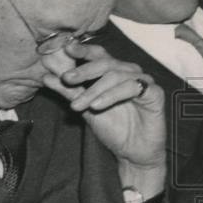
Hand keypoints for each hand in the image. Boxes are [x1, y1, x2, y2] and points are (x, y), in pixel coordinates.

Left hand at [41, 41, 165, 170]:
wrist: (133, 153)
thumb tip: (46, 76)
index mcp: (114, 72)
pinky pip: (132, 88)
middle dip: (84, 71)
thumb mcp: (86, 109)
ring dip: (94, 90)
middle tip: (67, 79)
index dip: (83, 50)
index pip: (98, 55)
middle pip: (106, 62)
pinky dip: (112, 95)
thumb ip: (69, 92)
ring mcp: (143, 81)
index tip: (66, 49)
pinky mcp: (155, 93)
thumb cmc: (113, 129)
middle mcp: (129, 73)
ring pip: (116, 75)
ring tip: (78, 105)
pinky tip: (97, 106)